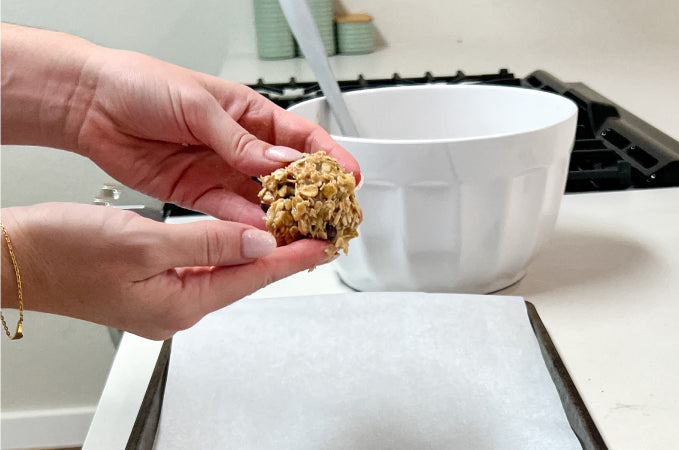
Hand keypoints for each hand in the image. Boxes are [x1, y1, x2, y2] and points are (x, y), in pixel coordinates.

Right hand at [0, 203, 332, 339]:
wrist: (13, 257)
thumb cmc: (62, 252)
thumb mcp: (143, 242)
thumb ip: (207, 242)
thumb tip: (256, 243)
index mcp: (179, 304)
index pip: (252, 277)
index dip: (292, 257)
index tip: (324, 243)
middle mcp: (176, 309)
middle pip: (244, 279)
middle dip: (282, 255)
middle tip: (316, 233)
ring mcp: (163, 299)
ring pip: (225, 272)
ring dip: (256, 250)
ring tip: (289, 230)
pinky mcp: (150, 285)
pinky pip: (202, 267)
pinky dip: (225, 248)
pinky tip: (238, 236)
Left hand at [72, 47, 359, 227]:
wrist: (90, 103)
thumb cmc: (141, 84)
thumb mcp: (198, 106)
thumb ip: (239, 140)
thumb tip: (280, 161)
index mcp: (249, 113)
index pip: (301, 137)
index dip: (329, 158)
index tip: (348, 178)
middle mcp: (240, 145)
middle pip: (287, 175)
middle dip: (311, 196)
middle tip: (329, 215)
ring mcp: (219, 170)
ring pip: (261, 199)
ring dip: (280, 216)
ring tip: (299, 231)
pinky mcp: (197, 193)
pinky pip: (228, 212)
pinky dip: (244, 224)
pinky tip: (258, 231)